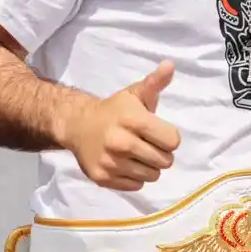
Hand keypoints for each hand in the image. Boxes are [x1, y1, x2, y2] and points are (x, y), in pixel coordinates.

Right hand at [62, 61, 181, 190]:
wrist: (78, 125)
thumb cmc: (114, 109)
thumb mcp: (135, 93)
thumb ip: (155, 82)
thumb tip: (170, 65)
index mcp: (133, 121)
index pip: (173, 141)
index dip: (169, 137)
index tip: (158, 132)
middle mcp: (121, 143)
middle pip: (165, 161)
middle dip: (161, 153)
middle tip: (148, 144)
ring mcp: (111, 163)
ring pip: (152, 175)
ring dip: (149, 166)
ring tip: (138, 154)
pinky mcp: (103, 178)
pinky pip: (136, 186)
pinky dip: (135, 177)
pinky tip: (126, 164)